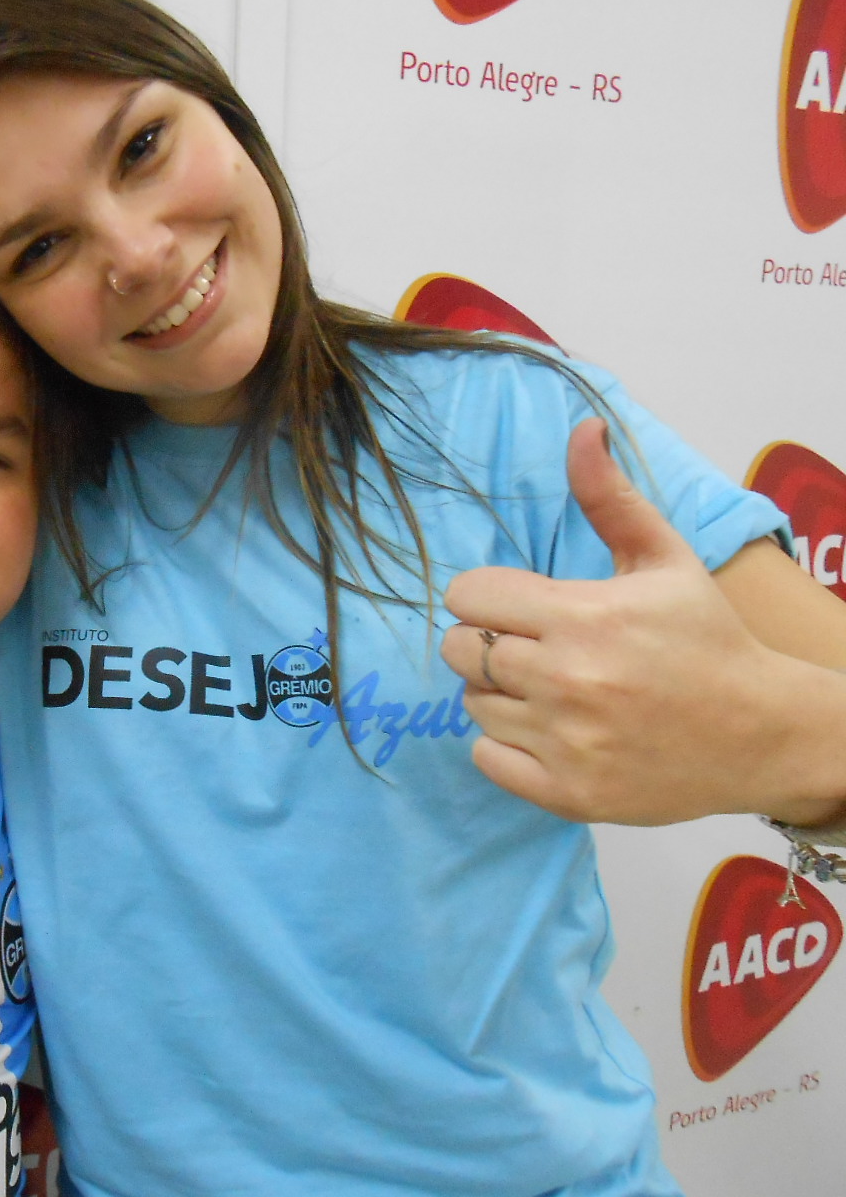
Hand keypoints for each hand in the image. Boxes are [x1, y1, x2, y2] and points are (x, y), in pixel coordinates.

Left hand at [440, 418, 801, 823]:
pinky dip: (505, 744)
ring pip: (472, 703)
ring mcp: (566, 741)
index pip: (466, 595)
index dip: (484, 596)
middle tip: (532, 648)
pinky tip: (548, 730)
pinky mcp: (567, 792)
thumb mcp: (664, 559)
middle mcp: (568, 680)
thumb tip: (581, 429)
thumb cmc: (706, 638)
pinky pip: (485, 758)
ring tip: (552, 689)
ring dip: (500, 693)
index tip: (518, 605)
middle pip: (458, 649)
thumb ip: (609, 498)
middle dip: (485, 641)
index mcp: (584, 617)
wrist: (762, 733)